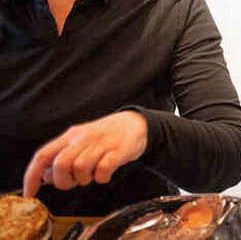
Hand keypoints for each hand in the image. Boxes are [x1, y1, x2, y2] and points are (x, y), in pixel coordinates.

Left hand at [23, 110, 147, 196]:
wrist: (135, 122)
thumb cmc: (105, 136)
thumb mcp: (80, 142)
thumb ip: (62, 157)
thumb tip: (46, 176)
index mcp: (69, 136)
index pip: (43, 155)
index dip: (32, 176)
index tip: (30, 193)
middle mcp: (83, 138)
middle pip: (61, 164)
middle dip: (63, 181)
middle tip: (73, 182)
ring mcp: (101, 144)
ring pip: (81, 168)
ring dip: (84, 179)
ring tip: (92, 175)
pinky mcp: (117, 151)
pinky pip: (103, 169)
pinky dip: (101, 177)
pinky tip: (105, 174)